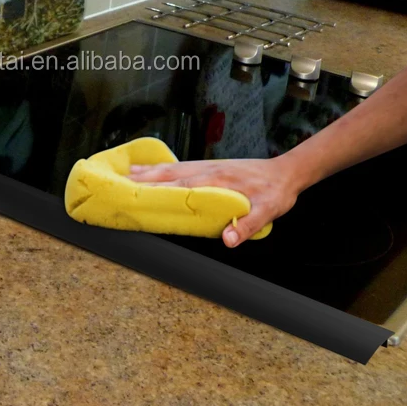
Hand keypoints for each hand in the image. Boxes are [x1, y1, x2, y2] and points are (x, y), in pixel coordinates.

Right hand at [128, 157, 304, 247]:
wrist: (286, 172)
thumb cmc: (276, 192)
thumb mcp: (268, 210)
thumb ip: (247, 224)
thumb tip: (228, 240)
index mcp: (218, 180)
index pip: (181, 185)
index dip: (158, 189)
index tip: (137, 192)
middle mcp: (208, 170)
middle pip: (170, 172)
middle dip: (144, 177)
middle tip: (120, 181)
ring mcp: (208, 166)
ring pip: (173, 167)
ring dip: (150, 170)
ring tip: (128, 172)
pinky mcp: (211, 166)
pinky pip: (181, 165)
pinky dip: (164, 167)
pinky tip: (156, 170)